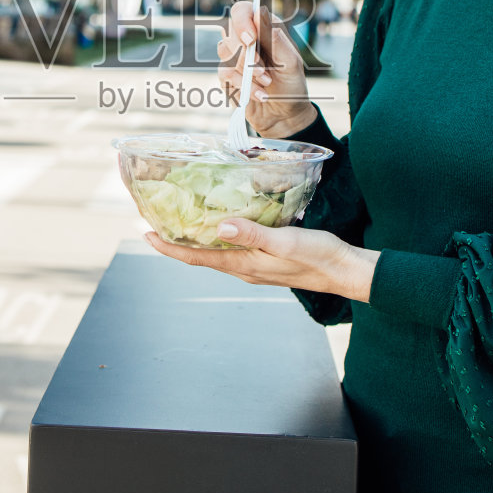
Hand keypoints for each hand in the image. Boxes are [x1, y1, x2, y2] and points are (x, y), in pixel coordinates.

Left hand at [143, 217, 378, 301]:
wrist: (346, 271)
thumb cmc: (319, 257)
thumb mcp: (285, 241)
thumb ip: (253, 234)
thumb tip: (220, 225)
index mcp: (244, 265)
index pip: (197, 257)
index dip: (169, 247)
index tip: (147, 235)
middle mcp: (245, 268)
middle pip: (201, 256)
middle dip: (177, 241)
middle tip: (157, 222)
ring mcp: (256, 266)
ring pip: (217, 252)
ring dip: (196, 240)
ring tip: (181, 222)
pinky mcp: (267, 260)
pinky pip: (234, 249)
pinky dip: (220, 237)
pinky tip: (222, 224)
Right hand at [219, 2, 315, 136]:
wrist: (284, 115)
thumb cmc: (292, 85)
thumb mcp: (291, 63)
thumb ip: (276, 39)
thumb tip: (260, 14)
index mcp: (264, 29)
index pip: (242, 10)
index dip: (242, 21)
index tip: (250, 40)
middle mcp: (247, 39)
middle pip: (229, 31)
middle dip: (246, 54)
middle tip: (264, 71)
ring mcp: (234, 57)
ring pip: (224, 53)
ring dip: (246, 72)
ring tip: (266, 83)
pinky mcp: (227, 76)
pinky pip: (224, 74)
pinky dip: (243, 86)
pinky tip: (259, 95)